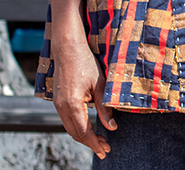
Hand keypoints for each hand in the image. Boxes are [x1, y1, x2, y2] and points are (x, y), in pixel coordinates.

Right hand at [51, 39, 114, 159]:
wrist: (68, 50)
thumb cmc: (86, 64)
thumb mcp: (101, 85)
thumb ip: (104, 108)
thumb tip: (112, 127)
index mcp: (72, 105)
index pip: (84, 132)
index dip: (95, 143)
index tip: (105, 150)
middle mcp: (61, 108)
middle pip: (75, 133)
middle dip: (90, 143)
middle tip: (105, 149)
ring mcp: (58, 105)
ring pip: (70, 128)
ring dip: (84, 136)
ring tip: (100, 141)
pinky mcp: (58, 101)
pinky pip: (67, 120)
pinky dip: (78, 127)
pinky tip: (89, 128)